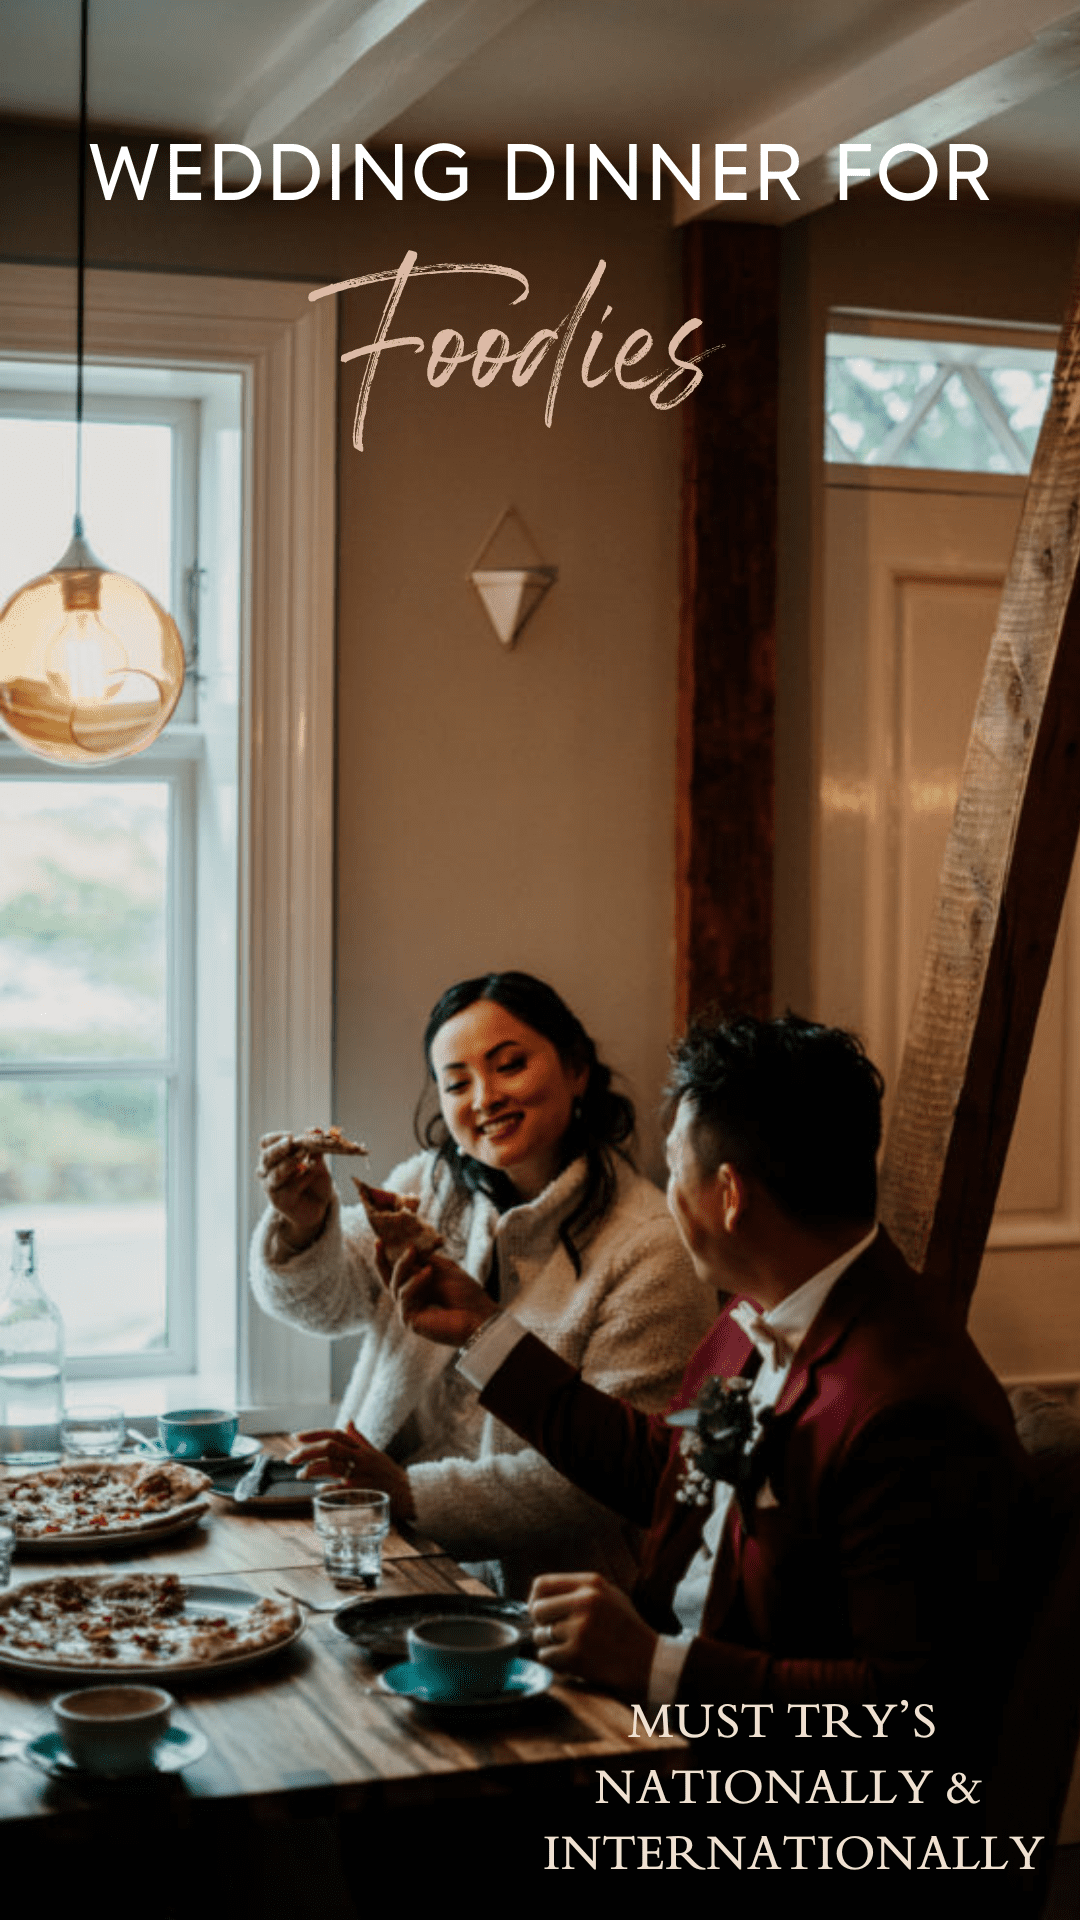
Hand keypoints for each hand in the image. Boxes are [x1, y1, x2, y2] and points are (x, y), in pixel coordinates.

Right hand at [257, 1132, 331, 1249]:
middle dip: (279, 1148)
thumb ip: (315, 1148)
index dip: (275, 1137)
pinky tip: (311, 1173)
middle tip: (291, 1141)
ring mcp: (272, 1187)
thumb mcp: (317, 1162)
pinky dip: (301, 1178)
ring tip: (304, 1156)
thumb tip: (315, 1129)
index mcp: (273, 1158)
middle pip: (266, 1157)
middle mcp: (268, 1172)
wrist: (318, 1206)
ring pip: (275, 1173)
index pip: (266, 1143)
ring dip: (290, 1163)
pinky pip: (289, 1188)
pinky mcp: (279, 1201)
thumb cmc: (314, 1181)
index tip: (291, 1135)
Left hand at [287, 1419, 414, 1523]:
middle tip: (291, 1458)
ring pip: (331, 1466)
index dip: (314, 1434)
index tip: (296, 1437)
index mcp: (361, 1448)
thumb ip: (358, 1438)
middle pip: (329, 1447)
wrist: (409, 1492)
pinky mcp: (361, 1490)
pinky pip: (338, 1487)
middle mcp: (360, 1458)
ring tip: (300, 1475)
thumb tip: (347, 1421)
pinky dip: (326, 1487)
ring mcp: (360, 1474)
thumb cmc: (389, 1473)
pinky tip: (317, 1489)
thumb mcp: (374, 1452)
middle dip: (307, 1451)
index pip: (335, 1434)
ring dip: (312, 1470)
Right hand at [386, 1245, 498, 1346]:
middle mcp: (410, 1299)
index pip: (396, 1271)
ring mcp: (408, 1310)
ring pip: (395, 1285)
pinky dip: (415, 1281)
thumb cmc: (465, 1293)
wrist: (478, 1315)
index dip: (386, 1257)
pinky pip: (405, 1296)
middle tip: (381, 1244)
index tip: (380, 1240)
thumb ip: (425, 1260)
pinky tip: (428, 1272)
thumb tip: (408, 1246)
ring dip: (403, 1265)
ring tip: (414, 1250)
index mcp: (417, 1286)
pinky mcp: (409, 1320)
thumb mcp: (444, 1268)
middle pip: (388, 1279)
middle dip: (383, 1260)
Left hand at [528, 1573, 657, 1696]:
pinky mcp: (577, 1654)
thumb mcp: (610, 1597)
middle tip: (556, 1635)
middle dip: (542, 1625)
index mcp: (591, 1584)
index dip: (535, 1600)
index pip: (541, 1584)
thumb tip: (539, 1598)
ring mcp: (580, 1628)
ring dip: (550, 1646)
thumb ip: (578, 1592)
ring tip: (572, 1648)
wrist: (650, 1663)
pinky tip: (574, 1662)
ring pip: (539, 1635)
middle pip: (537, 1610)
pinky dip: (556, 1662)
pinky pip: (546, 1656)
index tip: (541, 1613)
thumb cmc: (627, 1631)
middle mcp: (584, 1602)